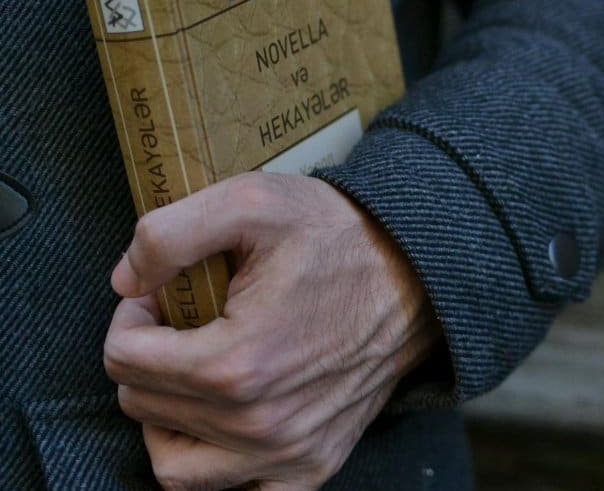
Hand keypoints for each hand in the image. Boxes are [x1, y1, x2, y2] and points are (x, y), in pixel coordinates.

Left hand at [103, 173, 440, 489]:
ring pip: (176, 465)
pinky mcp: (314, 464)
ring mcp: (289, 451)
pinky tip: (228, 422)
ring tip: (193, 375)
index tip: (160, 296)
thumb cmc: (337, 236)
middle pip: (144, 406)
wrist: (416, 272)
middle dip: (150, 358)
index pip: (124, 360)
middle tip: (184, 321)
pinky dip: (219, 465)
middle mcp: (260, 422)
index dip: (131, 317)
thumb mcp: (251, 202)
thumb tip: (125, 280)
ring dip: (168, 418)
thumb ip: (167, 235)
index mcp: (236, 363)